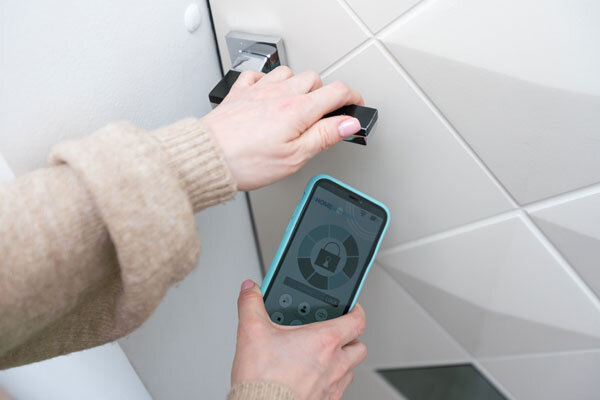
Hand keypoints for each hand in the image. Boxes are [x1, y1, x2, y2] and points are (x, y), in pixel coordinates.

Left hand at [201, 66, 363, 190]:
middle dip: (324, 94)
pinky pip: (258, 75)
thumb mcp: (295, 157)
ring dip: (297, 85)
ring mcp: (258, 90)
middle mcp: (279, 94)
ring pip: (288, 73)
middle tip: (324, 114)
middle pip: (314, 79)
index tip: (356, 105)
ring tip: (297, 105)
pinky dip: (268, 82)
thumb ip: (325, 136)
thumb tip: (349, 123)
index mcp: (298, 110)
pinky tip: (268, 94)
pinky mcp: (239, 93)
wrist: (207, 158)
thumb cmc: (246, 162)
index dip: (353, 97)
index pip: (337, 91)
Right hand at [231, 280, 366, 399]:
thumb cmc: (262, 378)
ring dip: (343, 361)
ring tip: (325, 355)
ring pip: (351, 370)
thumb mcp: (252, 332)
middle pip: (359, 346)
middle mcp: (334, 364)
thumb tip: (250, 290)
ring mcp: (332, 386)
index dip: (356, 310)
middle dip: (351, 338)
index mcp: (324, 340)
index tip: (350, 307)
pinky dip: (332, 382)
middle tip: (336, 332)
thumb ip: (251, 305)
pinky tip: (314, 378)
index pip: (357, 320)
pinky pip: (339, 390)